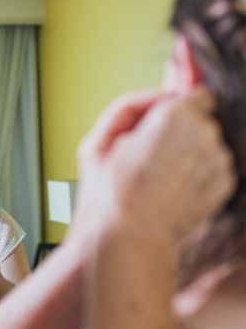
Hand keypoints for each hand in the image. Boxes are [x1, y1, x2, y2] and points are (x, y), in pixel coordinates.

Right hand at [71, 88, 235, 251]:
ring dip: (190, 153)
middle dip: (181, 131)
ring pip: (207, 145)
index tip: (163, 123)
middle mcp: (205, 132)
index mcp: (175, 114)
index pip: (196, 94)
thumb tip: (159, 100)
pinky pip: (213, 168)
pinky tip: (174, 189)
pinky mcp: (226, 182)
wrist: (135, 235)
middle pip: (201, 120)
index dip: (177, 108)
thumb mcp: (103, 139)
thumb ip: (132, 107)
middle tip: (153, 153)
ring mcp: (219, 159)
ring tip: (161, 176)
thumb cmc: (113, 189)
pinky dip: (197, 174)